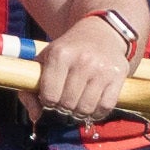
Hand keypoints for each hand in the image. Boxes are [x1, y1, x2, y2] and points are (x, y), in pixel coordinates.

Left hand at [34, 4, 142, 125]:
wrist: (102, 33)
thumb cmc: (69, 50)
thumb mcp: (46, 59)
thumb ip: (31, 88)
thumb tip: (36, 116)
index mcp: (60, 54)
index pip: (49, 95)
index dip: (47, 103)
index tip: (50, 99)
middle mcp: (82, 60)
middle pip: (67, 104)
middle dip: (63, 109)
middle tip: (65, 103)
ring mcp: (101, 68)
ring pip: (86, 108)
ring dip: (79, 113)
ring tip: (77, 105)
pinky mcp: (117, 75)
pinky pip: (105, 107)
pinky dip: (97, 113)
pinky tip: (92, 106)